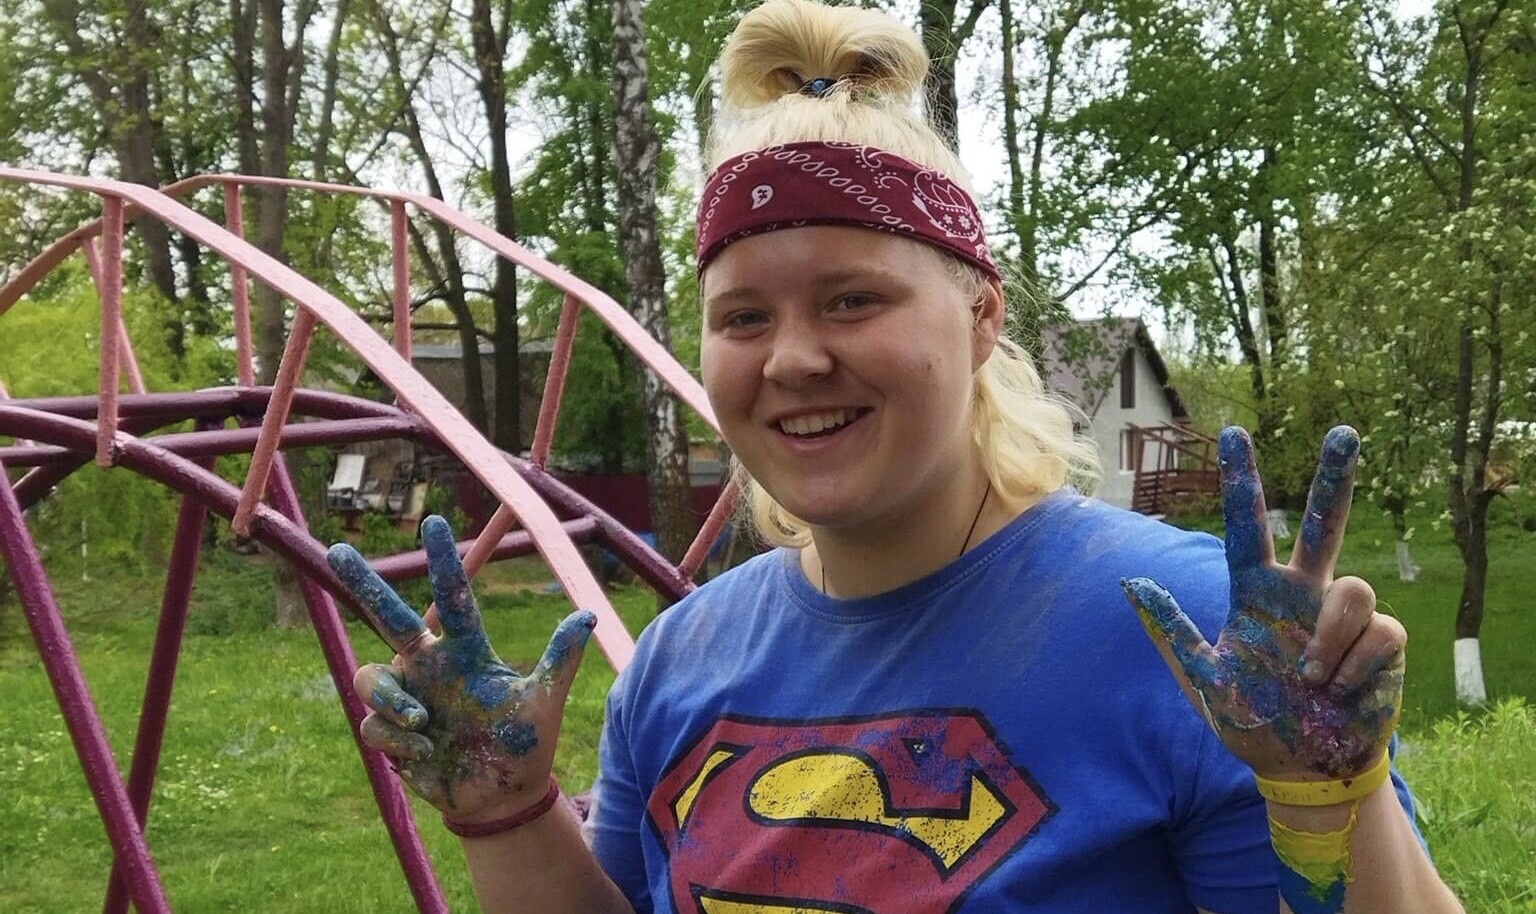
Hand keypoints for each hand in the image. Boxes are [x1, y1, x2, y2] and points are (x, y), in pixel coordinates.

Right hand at [328, 514, 596, 821]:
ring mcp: (407, 697)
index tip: (435, 522)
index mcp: (467, 651)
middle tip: (338, 549)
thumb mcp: (544, 703)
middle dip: (363, 583)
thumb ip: (560, 660)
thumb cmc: (525, 744)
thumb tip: (587, 614)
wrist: (504, 797)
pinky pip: (375, 724)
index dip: (443, 562)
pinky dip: (399, 736)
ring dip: (393, 698)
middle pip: (388, 617)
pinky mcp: (391, 733)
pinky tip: (426, 752)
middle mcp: (430, 666)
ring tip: (426, 720)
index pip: (452, 599)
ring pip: (372, 676)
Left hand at [1123, 426, 1404, 781]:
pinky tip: (1337, 692)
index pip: (1249, 527)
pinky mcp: (1383, 642)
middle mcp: (1302, 594)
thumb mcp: (1203, 681)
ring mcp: (1342, 616)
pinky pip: (1378, 632)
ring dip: (1330, 640)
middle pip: (1323, 524)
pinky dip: (1353, 666)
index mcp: (1257, 595)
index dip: (1242, 482)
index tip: (1232, 434)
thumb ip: (1170, 633)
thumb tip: (1130, 582)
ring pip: (1353, 589)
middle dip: (1335, 479)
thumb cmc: (1251, 722)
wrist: (1300, 768)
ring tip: (1310, 681)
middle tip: (1343, 432)